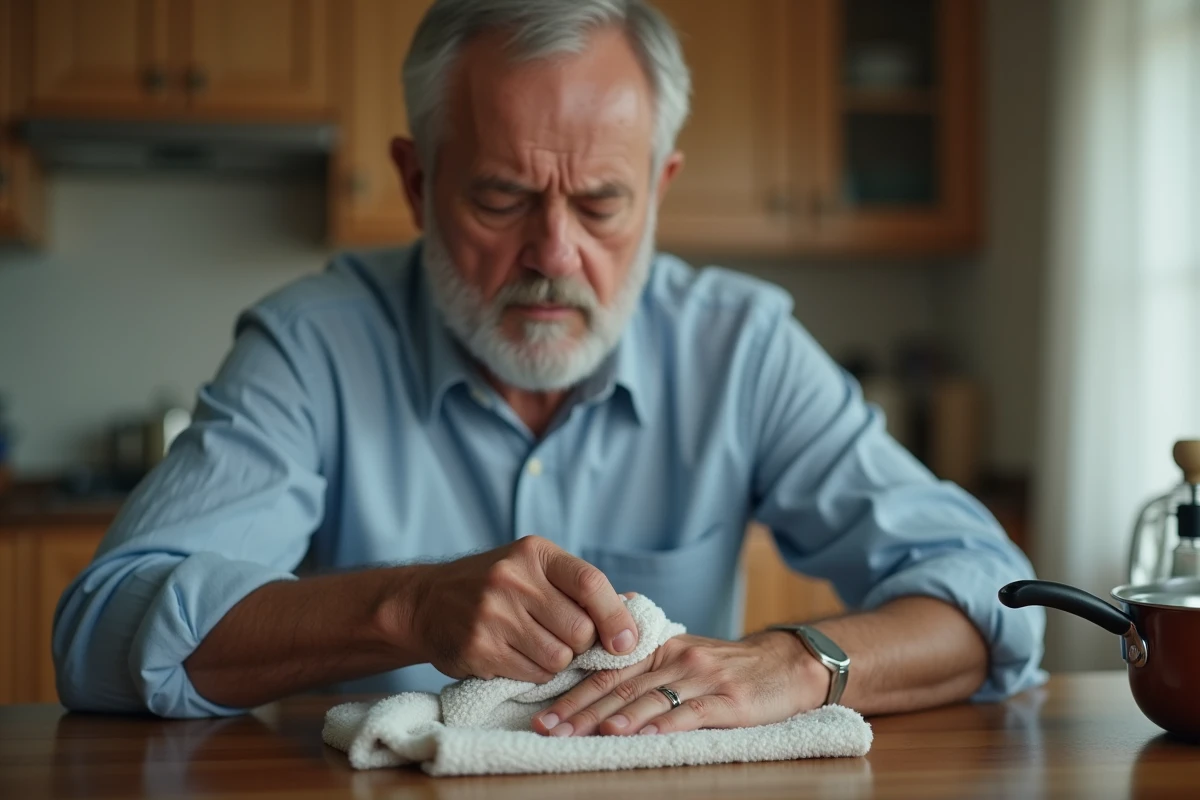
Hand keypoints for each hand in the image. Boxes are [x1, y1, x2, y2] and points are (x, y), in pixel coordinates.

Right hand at [407, 536, 638, 682]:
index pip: (590, 583)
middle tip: (565, 641)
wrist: (426, 601)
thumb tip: (633, 620)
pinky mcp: (478, 647)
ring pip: (558, 658)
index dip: (616, 617)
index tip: (626, 642)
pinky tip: (514, 657)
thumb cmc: (494, 587)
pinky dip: (532, 674)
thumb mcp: (533, 569)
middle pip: (579, 630)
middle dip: (581, 645)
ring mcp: (493, 613)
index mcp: (535, 553)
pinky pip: (531, 675)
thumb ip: (577, 588)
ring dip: (557, 662)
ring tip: (535, 647)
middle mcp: (513, 578)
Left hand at [531, 631, 827, 736]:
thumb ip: (643, 664)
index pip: (608, 672)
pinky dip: (665, 725)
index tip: (545, 717)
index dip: (574, 695)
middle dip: (581, 711)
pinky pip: (692, 712)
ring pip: (650, 698)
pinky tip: (644, 736)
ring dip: (617, 718)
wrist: (787, 666)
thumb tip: (594, 674)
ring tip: (588, 733)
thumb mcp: (683, 654)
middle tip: (550, 731)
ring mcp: (702, 678)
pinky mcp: (729, 700)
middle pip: (621, 687)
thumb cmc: (728, 668)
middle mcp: (676, 659)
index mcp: (660, 648)